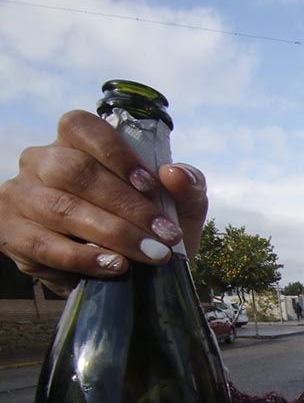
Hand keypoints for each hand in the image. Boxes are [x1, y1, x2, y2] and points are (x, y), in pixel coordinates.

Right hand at [0, 110, 208, 294]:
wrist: (126, 275)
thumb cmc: (148, 226)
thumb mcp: (179, 206)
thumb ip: (187, 185)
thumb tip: (175, 174)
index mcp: (73, 142)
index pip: (81, 127)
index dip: (115, 153)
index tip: (151, 185)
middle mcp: (40, 162)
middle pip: (75, 171)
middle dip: (127, 205)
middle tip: (165, 235)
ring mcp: (22, 196)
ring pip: (62, 208)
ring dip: (113, 233)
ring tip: (151, 254)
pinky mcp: (13, 234)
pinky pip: (44, 245)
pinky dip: (83, 258)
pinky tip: (115, 266)